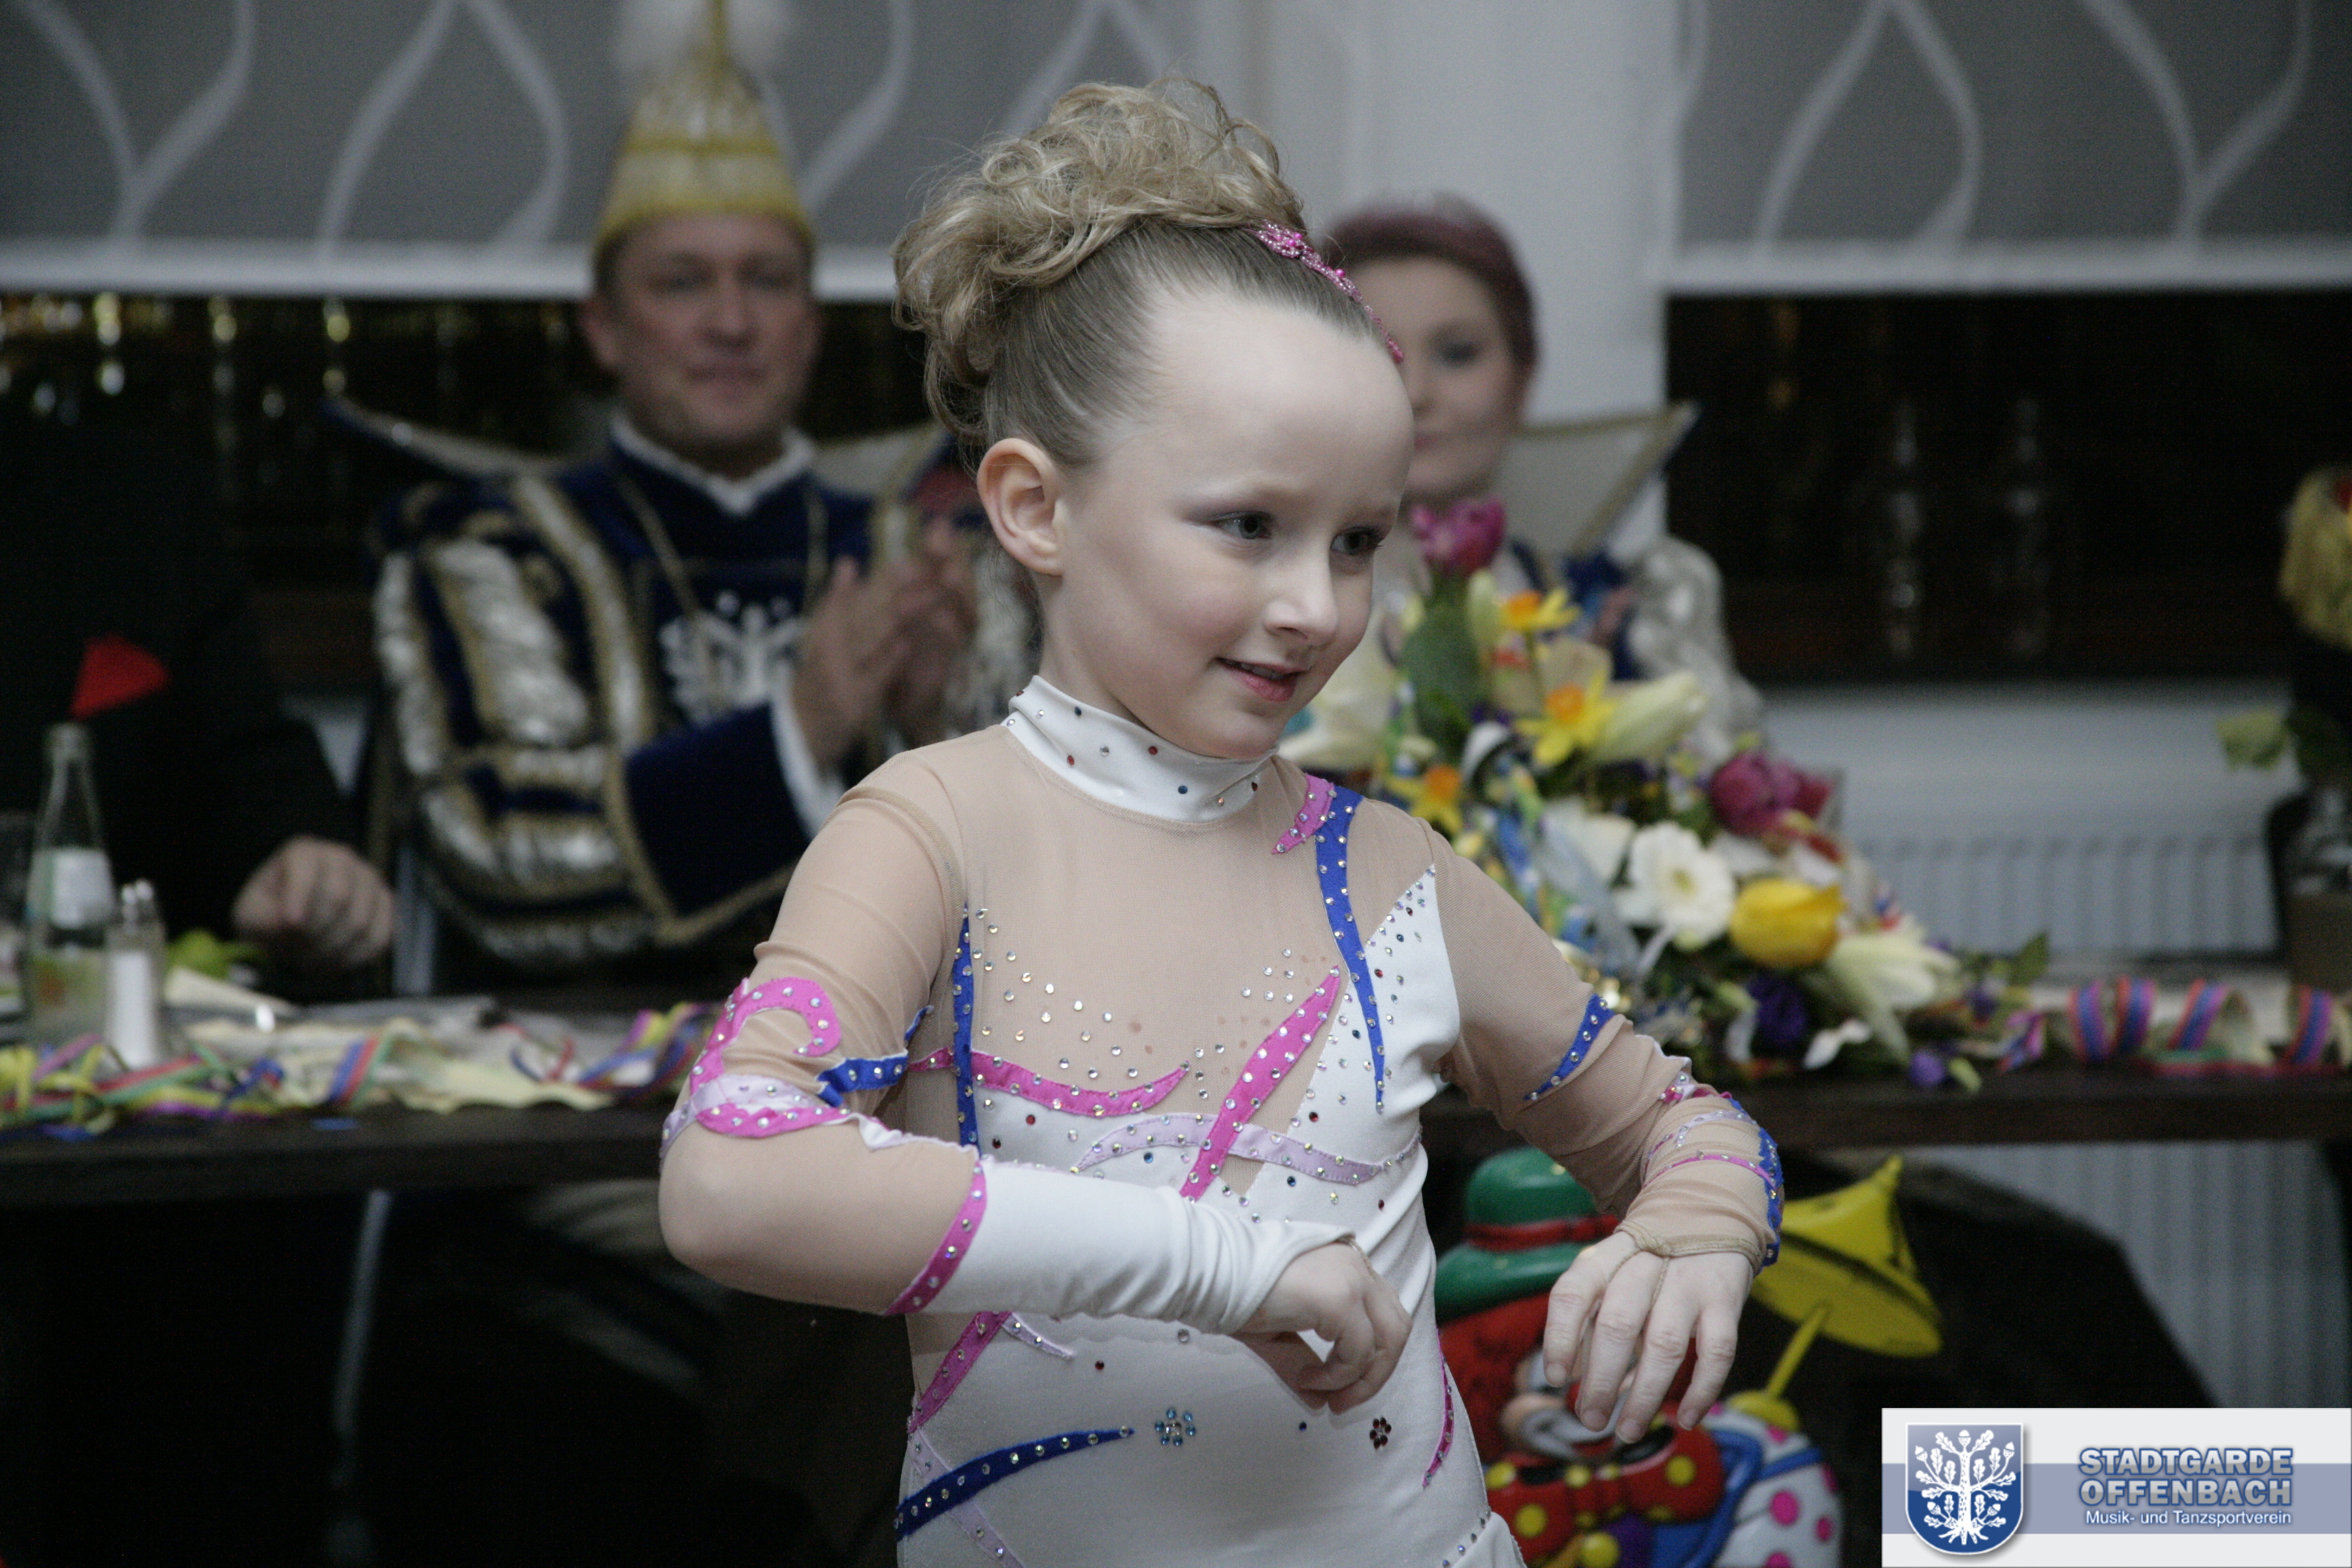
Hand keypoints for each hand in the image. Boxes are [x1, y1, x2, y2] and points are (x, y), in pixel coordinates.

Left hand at [231, 836, 394, 971]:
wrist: (289, 925)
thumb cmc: (268, 916)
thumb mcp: (249, 915)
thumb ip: (263, 917)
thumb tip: (293, 922)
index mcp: (303, 853)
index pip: (309, 874)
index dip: (300, 899)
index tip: (291, 924)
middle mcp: (341, 859)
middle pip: (338, 899)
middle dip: (315, 934)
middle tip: (295, 954)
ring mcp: (368, 880)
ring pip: (360, 922)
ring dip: (332, 950)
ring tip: (311, 960)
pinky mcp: (385, 905)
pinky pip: (379, 936)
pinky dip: (356, 957)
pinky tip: (335, 962)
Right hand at [791, 555, 917, 770]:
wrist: (801, 730)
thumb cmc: (820, 677)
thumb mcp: (821, 638)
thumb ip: (838, 602)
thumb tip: (849, 562)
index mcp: (825, 629)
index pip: (858, 598)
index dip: (887, 577)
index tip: (910, 560)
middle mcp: (830, 648)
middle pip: (870, 614)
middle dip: (902, 591)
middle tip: (931, 571)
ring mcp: (840, 675)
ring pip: (873, 639)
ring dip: (904, 617)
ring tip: (930, 596)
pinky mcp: (852, 702)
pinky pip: (873, 678)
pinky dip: (889, 661)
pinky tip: (908, 644)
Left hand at [883, 519, 980, 743]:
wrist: (897, 698)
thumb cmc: (899, 648)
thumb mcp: (894, 610)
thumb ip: (902, 581)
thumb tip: (901, 555)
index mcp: (936, 599)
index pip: (944, 567)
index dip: (944, 547)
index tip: (938, 526)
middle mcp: (950, 616)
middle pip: (959, 584)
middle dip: (954, 562)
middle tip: (947, 543)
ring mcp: (952, 640)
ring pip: (963, 611)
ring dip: (957, 593)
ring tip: (950, 574)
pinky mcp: (948, 664)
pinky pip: (953, 646)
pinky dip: (949, 631)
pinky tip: (942, 617)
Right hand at [1234, 1241, 1411, 1413]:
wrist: (1210, 1273)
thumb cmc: (1236, 1293)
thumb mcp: (1278, 1333)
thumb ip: (1303, 1363)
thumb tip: (1320, 1402)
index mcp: (1345, 1265)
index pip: (1383, 1314)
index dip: (1371, 1358)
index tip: (1340, 1390)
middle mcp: (1356, 1265)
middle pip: (1396, 1329)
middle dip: (1376, 1374)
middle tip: (1342, 1403)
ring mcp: (1353, 1280)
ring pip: (1389, 1341)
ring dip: (1363, 1380)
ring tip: (1330, 1397)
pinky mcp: (1342, 1299)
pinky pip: (1359, 1353)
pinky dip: (1339, 1376)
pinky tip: (1309, 1379)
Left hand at [1541, 1232, 1749, 1439]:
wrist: (1711, 1210)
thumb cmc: (1649, 1259)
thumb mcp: (1613, 1274)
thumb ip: (1591, 1320)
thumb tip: (1571, 1377)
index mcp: (1608, 1255)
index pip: (1574, 1291)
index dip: (1561, 1337)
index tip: (1557, 1379)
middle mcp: (1646, 1264)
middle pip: (1618, 1324)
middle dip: (1601, 1380)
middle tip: (1590, 1419)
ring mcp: (1689, 1281)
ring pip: (1664, 1344)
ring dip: (1644, 1395)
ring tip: (1627, 1431)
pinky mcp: (1726, 1299)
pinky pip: (1717, 1352)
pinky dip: (1701, 1390)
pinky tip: (1687, 1418)